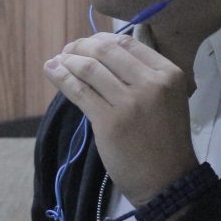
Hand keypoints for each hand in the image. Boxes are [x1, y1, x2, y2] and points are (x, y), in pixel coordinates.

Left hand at [43, 32, 197, 204]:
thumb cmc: (164, 140)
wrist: (167, 181)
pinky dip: (61, 77)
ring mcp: (130, 102)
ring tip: (57, 62)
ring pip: (90, 68)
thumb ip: (142, 75)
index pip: (128, 42)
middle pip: (106, 51)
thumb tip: (103, 52)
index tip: (86, 44)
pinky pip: (79, 90)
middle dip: (80, 47)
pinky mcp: (109, 121)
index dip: (101, 39)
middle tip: (67, 51)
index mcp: (169, 73)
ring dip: (68, 61)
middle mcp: (152, 83)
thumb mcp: (166, 99)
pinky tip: (52, 71)